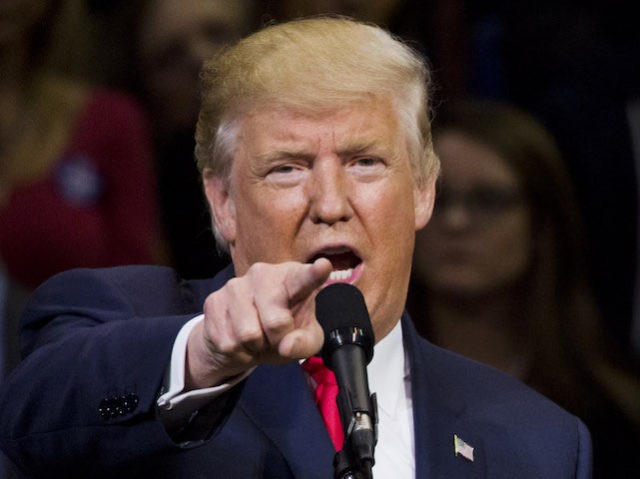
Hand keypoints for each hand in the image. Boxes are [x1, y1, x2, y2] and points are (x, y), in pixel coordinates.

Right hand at [185, 258, 332, 388]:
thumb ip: (304, 343)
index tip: (324, 266)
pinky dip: (237, 351)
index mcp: (293, 278)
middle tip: (276, 336)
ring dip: (254, 346)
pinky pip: (228, 341)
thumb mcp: (305, 341)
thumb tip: (286, 346)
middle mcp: (263, 273)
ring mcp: (235, 284)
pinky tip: (238, 339)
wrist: (243, 338)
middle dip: (277, 339)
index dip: (315, 273)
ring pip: (248, 334)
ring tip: (256, 337)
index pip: (305, 277)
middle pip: (276, 321)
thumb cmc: (283, 332)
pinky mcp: (213, 300)